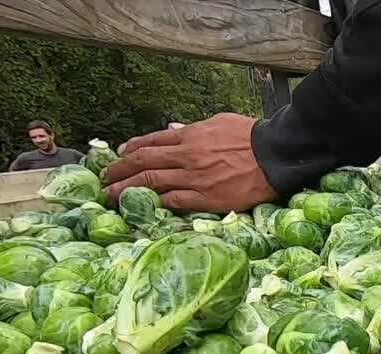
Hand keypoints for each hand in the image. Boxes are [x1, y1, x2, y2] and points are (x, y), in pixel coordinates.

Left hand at [103, 113, 276, 212]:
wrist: (276, 155)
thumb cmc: (253, 137)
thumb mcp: (220, 122)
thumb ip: (194, 128)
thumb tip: (172, 131)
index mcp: (190, 136)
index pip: (150, 142)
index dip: (130, 149)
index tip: (118, 155)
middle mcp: (186, 156)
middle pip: (143, 162)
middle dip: (118, 170)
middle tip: (103, 179)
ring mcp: (195, 178)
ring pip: (152, 182)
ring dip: (127, 189)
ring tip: (111, 195)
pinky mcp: (208, 198)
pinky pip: (175, 201)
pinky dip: (158, 201)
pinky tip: (146, 204)